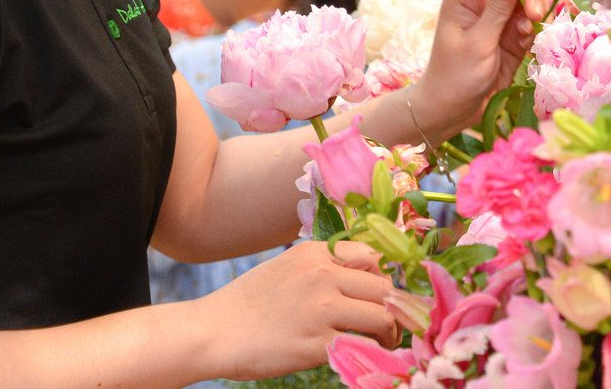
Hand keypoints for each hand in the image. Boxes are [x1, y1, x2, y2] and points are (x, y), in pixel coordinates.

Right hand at [206, 241, 396, 381]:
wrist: (214, 331)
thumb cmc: (250, 302)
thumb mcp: (288, 267)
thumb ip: (324, 266)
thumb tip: (366, 277)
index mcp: (316, 253)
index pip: (375, 256)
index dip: (388, 278)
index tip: (388, 296)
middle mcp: (322, 275)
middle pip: (384, 288)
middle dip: (395, 309)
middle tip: (392, 326)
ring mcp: (320, 309)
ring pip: (381, 318)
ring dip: (389, 334)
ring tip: (382, 344)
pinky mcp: (315, 344)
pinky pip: (361, 347)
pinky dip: (369, 354)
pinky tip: (363, 357)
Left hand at [415, 0, 547, 133]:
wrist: (455, 109)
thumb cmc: (456, 76)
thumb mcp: (477, 43)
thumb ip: (496, 10)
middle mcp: (483, 1)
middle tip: (534, 14)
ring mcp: (500, 18)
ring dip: (536, 8)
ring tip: (529, 31)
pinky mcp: (514, 35)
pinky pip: (533, 19)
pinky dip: (536, 26)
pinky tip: (528, 41)